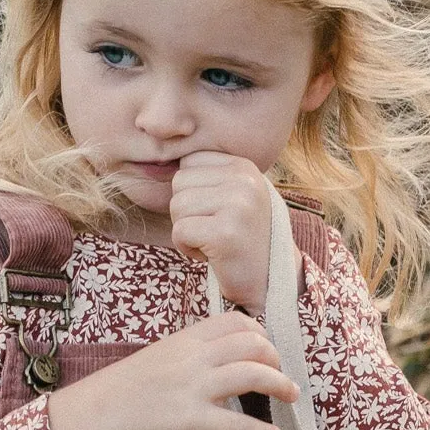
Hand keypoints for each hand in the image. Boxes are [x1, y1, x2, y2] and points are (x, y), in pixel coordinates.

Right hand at [46, 311, 298, 429]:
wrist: (94, 413)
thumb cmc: (124, 389)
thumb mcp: (158, 357)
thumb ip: (189, 354)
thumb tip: (218, 359)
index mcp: (185, 341)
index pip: (236, 323)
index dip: (261, 334)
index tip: (267, 351)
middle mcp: (193, 359)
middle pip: (252, 345)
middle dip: (276, 359)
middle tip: (282, 377)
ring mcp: (193, 389)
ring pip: (252, 375)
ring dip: (280, 386)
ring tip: (290, 398)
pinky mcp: (190, 421)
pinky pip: (236, 424)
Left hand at [169, 151, 295, 312]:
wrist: (267, 282)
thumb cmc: (241, 239)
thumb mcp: (233, 196)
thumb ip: (209, 175)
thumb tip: (161, 147)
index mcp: (244, 166)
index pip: (189, 162)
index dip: (192, 192)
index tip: (215, 213)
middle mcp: (244, 180)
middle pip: (179, 183)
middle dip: (186, 213)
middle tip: (214, 231)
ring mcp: (238, 205)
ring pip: (177, 206)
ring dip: (187, 232)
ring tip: (213, 242)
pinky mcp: (226, 233)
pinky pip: (180, 231)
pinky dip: (187, 248)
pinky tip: (212, 255)